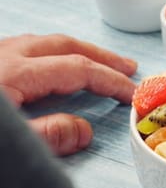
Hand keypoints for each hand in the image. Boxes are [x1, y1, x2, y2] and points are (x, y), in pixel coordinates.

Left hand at [0, 34, 137, 154]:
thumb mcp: (6, 143)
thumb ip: (47, 137)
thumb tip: (84, 132)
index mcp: (13, 72)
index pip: (77, 68)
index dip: (110, 80)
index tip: (131, 93)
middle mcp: (3, 55)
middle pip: (65, 46)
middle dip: (102, 57)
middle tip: (129, 68)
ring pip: (44, 43)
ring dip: (78, 52)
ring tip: (98, 63)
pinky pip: (26, 49)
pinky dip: (53, 54)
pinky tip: (54, 67)